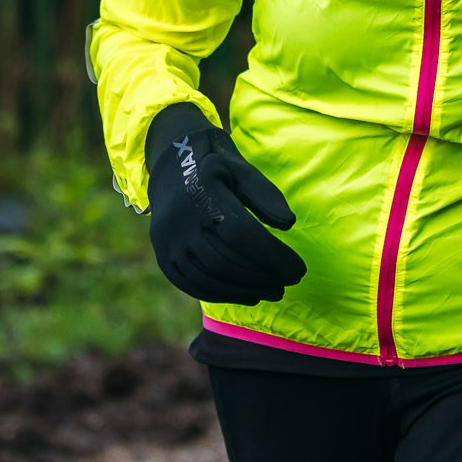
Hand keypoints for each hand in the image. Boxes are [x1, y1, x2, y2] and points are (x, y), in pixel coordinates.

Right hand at [145, 103, 307, 305]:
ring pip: (209, 278)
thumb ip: (265, 195)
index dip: (273, 257)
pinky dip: (223, 295)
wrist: (169, 166)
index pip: (242, 235)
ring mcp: (167, 243)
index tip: (298, 270)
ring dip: (245, 291)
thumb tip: (288, 224)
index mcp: (203, 193)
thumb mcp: (242, 169)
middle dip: (262, 277)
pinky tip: (248, 296)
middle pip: (226, 261)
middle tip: (288, 283)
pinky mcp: (164, 258)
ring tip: (273, 291)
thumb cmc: (215, 167)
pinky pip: (193, 285)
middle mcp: (180, 221)